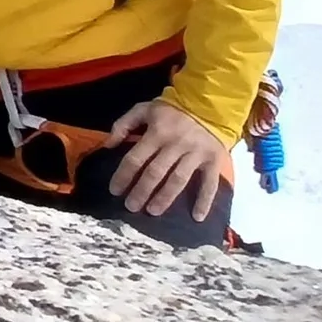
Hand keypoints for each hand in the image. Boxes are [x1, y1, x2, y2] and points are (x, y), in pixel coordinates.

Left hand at [106, 99, 230, 220]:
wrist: (208, 104)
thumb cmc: (171, 110)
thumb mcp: (143, 109)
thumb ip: (123, 124)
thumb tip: (108, 145)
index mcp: (156, 132)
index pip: (135, 158)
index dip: (123, 176)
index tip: (115, 191)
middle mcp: (176, 145)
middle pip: (155, 173)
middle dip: (141, 191)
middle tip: (131, 207)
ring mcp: (196, 154)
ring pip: (178, 180)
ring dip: (165, 198)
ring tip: (153, 211)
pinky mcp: (214, 161)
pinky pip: (210, 184)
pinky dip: (204, 201)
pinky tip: (197, 217)